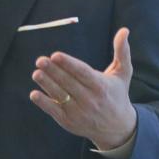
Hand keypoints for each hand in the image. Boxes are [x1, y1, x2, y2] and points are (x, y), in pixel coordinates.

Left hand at [30, 27, 137, 150]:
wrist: (117, 128)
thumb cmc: (118, 95)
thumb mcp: (123, 74)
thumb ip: (122, 52)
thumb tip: (124, 30)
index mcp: (101, 86)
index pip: (82, 73)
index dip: (68, 64)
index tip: (55, 55)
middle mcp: (90, 100)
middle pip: (68, 83)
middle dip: (53, 71)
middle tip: (40, 60)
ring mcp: (78, 112)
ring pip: (60, 96)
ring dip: (46, 84)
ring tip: (37, 73)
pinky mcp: (69, 122)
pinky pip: (54, 111)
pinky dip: (44, 103)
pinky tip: (34, 94)